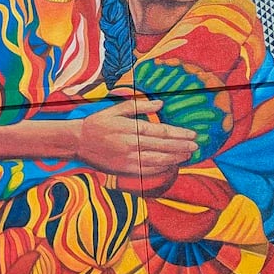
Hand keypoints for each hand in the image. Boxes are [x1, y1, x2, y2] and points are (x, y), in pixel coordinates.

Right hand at [76, 98, 198, 177]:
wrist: (77, 142)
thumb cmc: (97, 123)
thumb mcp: (115, 110)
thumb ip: (138, 106)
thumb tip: (160, 104)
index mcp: (130, 128)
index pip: (161, 131)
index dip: (179, 134)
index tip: (192, 134)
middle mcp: (131, 144)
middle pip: (163, 146)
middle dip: (182, 146)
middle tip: (195, 146)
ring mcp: (128, 159)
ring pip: (158, 160)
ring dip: (175, 158)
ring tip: (187, 155)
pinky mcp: (124, 170)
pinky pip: (148, 170)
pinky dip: (162, 168)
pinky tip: (171, 165)